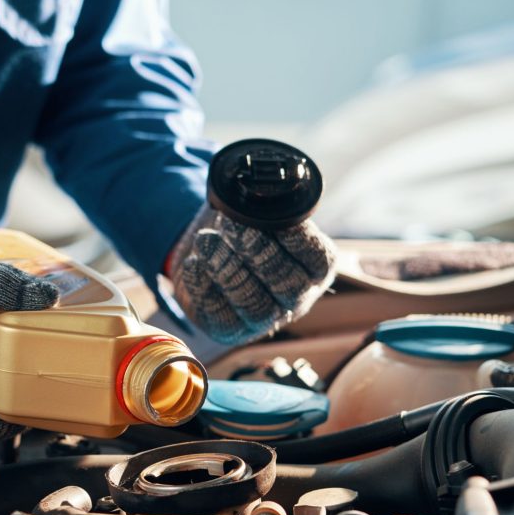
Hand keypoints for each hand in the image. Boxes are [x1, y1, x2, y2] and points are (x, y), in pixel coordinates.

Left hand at [169, 204, 335, 344]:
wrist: (207, 253)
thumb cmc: (240, 228)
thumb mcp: (257, 213)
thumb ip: (264, 206)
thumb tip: (253, 185)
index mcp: (314, 267)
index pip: (319, 259)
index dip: (297, 239)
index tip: (270, 216)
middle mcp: (296, 298)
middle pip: (287, 285)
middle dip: (257, 252)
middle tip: (232, 225)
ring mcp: (264, 319)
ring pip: (254, 305)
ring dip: (227, 269)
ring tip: (205, 240)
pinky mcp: (230, 329)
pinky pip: (219, 315)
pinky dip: (203, 285)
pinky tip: (194, 262)